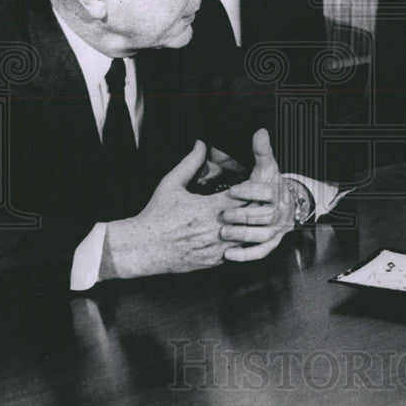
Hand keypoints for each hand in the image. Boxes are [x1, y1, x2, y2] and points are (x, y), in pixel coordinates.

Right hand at [101, 140, 244, 279]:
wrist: (144, 248)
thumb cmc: (156, 215)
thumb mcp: (171, 184)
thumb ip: (190, 163)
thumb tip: (201, 144)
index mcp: (209, 208)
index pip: (244, 194)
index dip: (253, 186)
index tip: (254, 181)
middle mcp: (217, 229)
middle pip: (252, 215)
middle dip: (258, 204)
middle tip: (262, 197)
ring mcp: (218, 248)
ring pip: (249, 236)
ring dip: (252, 225)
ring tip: (254, 215)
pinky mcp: (215, 261)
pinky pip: (237, 251)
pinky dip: (240, 241)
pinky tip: (239, 233)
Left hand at [217, 129, 295, 261]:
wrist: (288, 206)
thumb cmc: (270, 185)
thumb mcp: (266, 167)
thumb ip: (261, 151)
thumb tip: (260, 132)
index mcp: (275, 192)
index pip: (266, 192)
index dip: (249, 191)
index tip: (232, 191)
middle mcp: (277, 212)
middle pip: (263, 216)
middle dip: (243, 215)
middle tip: (224, 215)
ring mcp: (274, 230)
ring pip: (261, 235)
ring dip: (243, 235)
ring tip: (224, 232)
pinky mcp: (269, 244)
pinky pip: (260, 252)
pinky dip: (246, 255)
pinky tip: (229, 255)